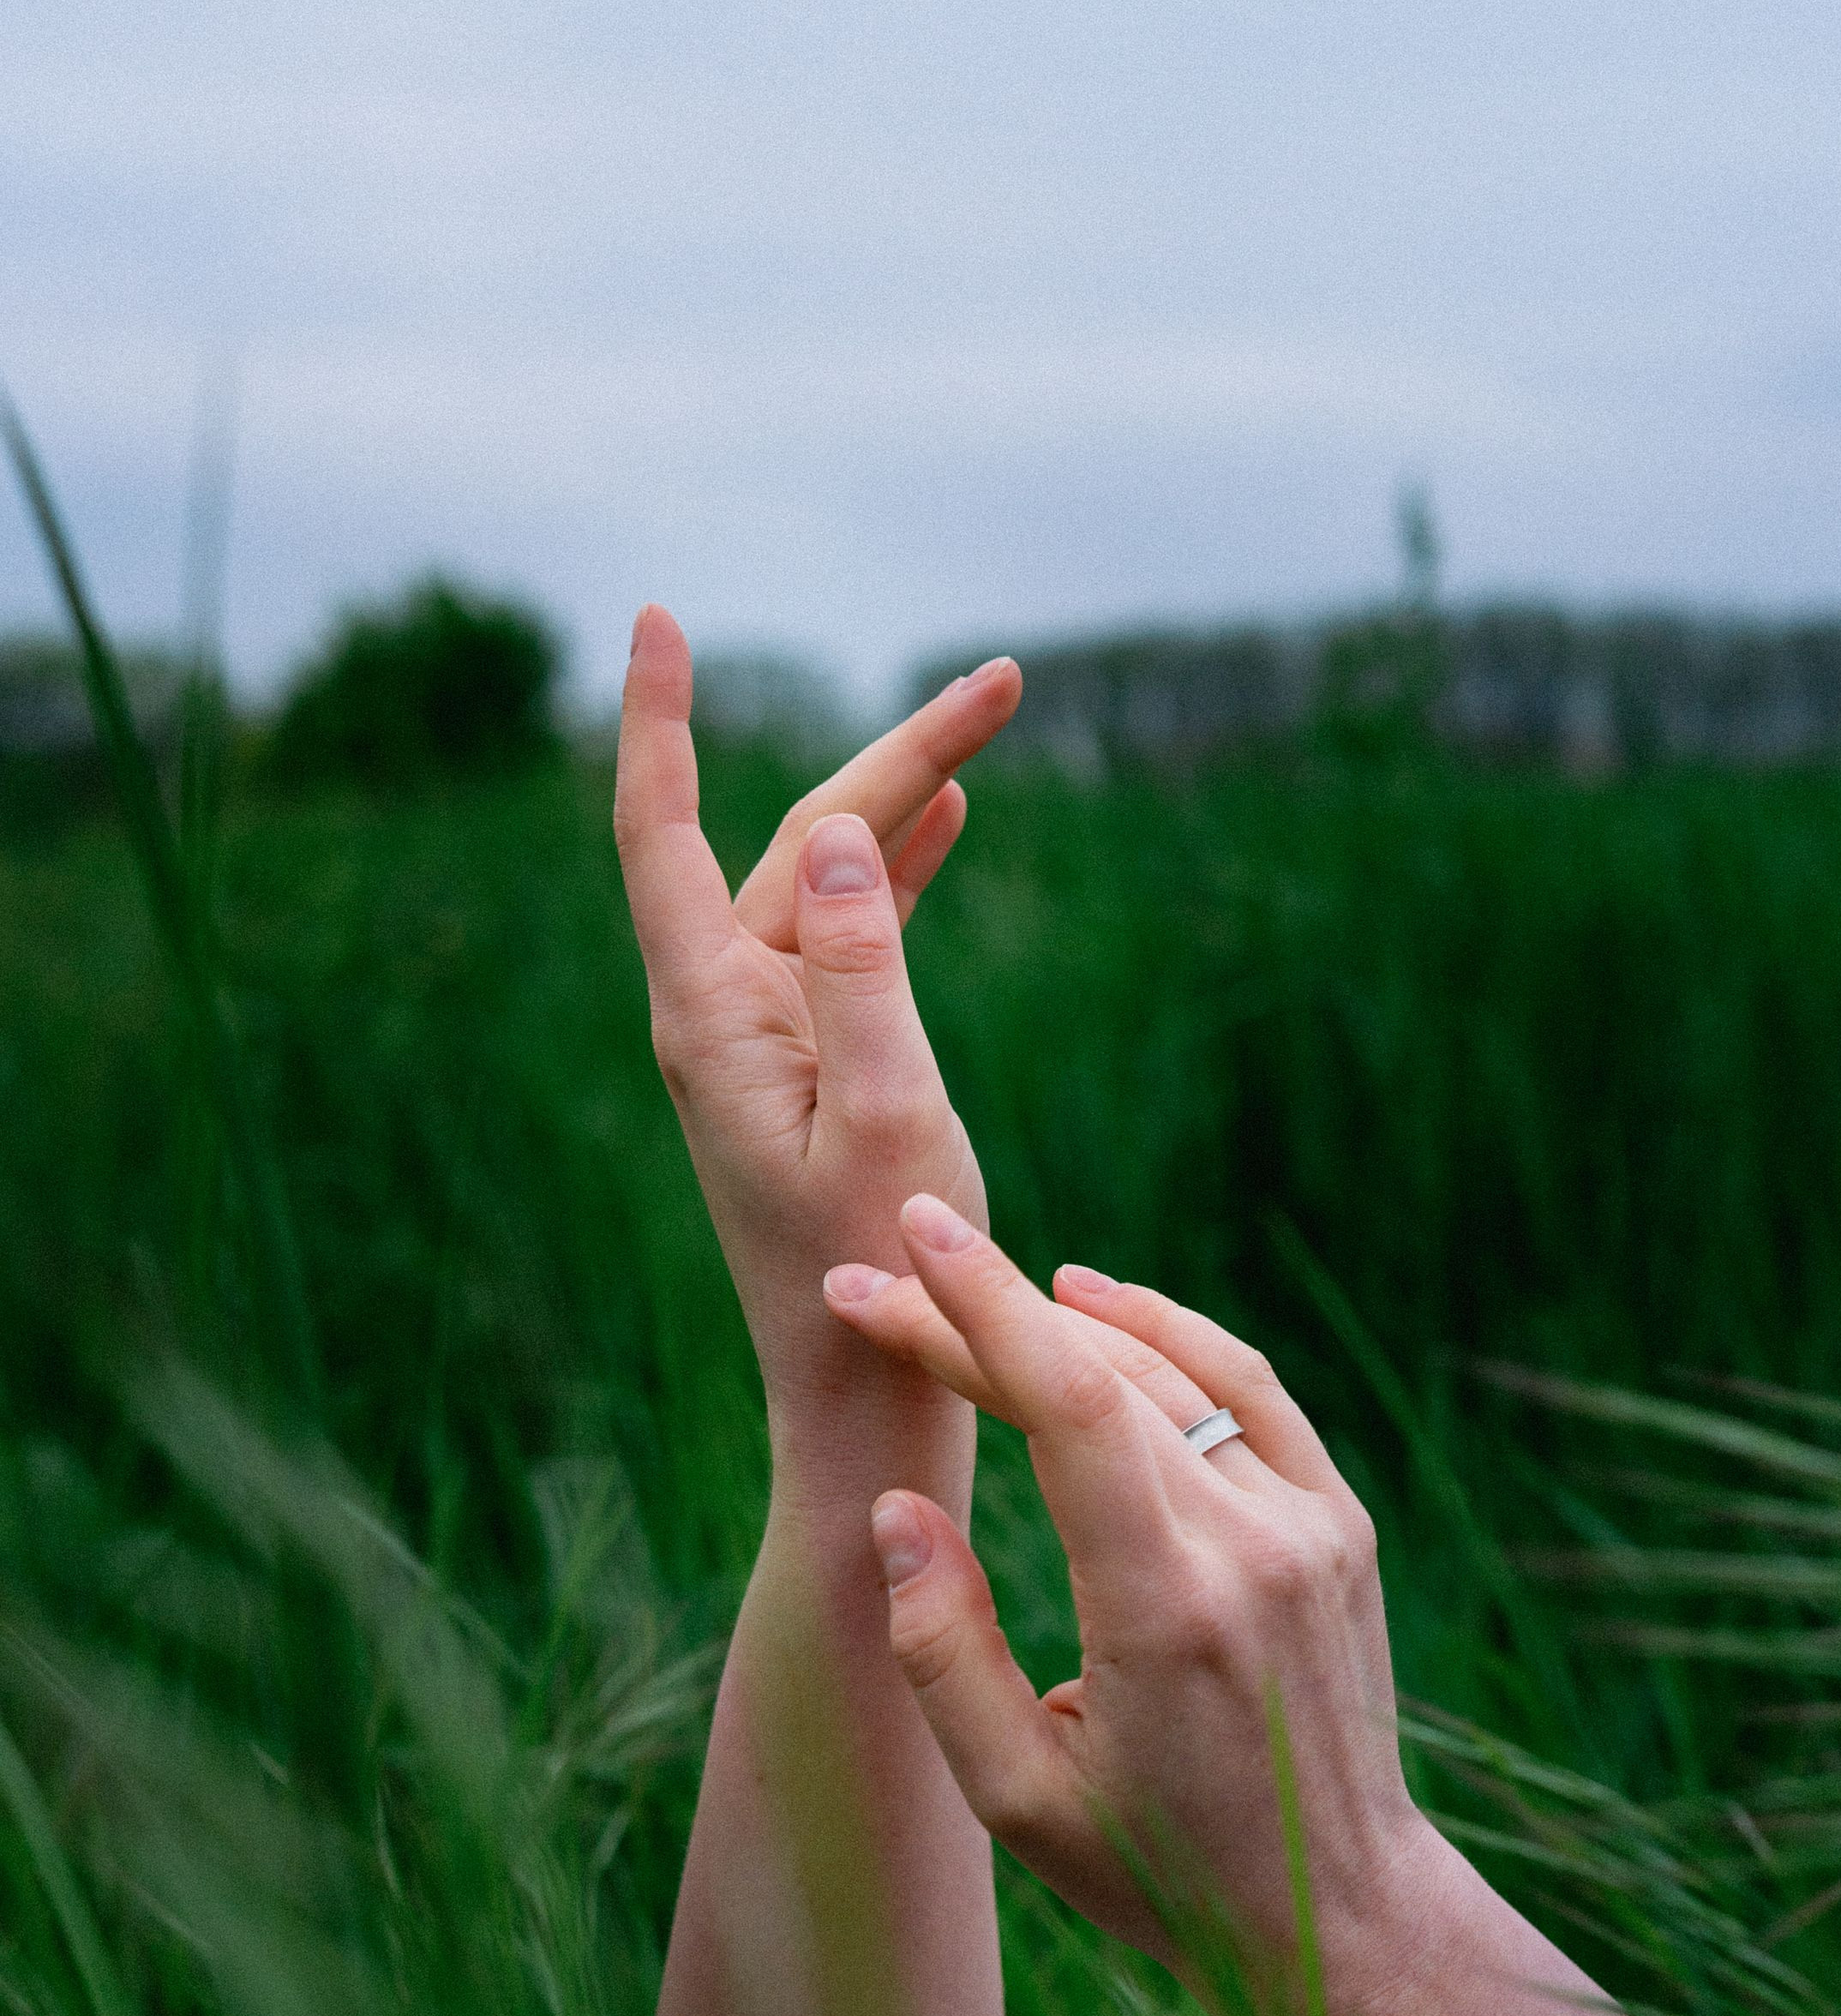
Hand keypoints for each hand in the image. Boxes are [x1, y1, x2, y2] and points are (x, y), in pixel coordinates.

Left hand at [614, 608, 1019, 1416]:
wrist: (870, 1395)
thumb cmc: (884, 1273)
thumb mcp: (885, 1115)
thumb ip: (864, 970)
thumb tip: (850, 832)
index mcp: (711, 1016)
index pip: (663, 831)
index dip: (658, 721)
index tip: (658, 620)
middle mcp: (722, 1013)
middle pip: (794, 842)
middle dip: (896, 755)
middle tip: (1006, 680)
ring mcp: (764, 1038)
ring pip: (832, 884)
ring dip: (909, 802)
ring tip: (994, 719)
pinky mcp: (808, 1065)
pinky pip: (848, 941)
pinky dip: (901, 876)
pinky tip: (949, 821)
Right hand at [823, 1199, 1442, 2015]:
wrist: (1338, 1915)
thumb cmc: (1158, 1870)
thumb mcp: (1017, 1798)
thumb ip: (942, 1651)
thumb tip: (894, 1509)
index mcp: (1167, 1609)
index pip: (1070, 1406)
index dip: (980, 1311)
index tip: (900, 1247)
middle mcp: (1252, 1547)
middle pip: (1101, 1378)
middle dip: (979, 1319)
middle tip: (878, 1290)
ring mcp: (1312, 1527)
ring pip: (1172, 1375)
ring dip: (1061, 1321)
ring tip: (961, 1285)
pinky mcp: (1341, 1524)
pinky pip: (1248, 1392)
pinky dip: (1169, 1335)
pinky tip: (1094, 1305)